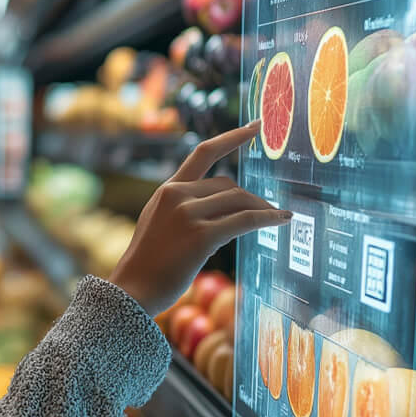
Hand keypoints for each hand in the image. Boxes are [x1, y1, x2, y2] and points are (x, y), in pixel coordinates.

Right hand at [108, 121, 289, 314]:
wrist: (132, 290)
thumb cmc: (148, 266)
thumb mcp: (160, 225)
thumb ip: (184, 210)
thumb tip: (223, 213)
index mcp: (167, 190)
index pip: (203, 153)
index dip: (232, 138)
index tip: (255, 126)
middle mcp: (177, 196)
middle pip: (228, 185)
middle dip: (251, 198)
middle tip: (269, 211)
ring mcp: (188, 215)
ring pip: (239, 201)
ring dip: (263, 209)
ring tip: (278, 217)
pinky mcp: (201, 236)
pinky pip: (245, 220)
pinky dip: (268, 218)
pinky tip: (283, 220)